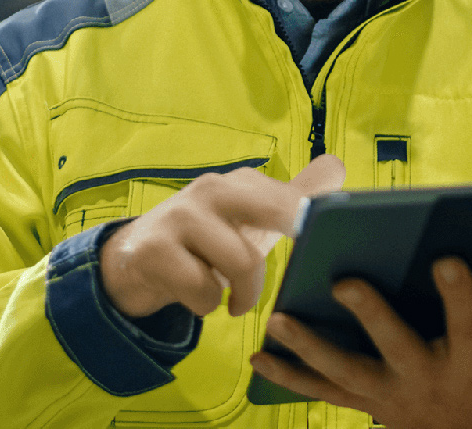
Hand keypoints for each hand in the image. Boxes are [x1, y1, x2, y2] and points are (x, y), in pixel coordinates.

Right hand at [100, 155, 345, 318]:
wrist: (133, 260)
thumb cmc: (207, 241)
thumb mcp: (249, 220)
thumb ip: (292, 197)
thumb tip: (338, 166)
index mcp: (240, 182)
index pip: (291, 196)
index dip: (315, 218)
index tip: (331, 237)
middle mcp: (212, 188)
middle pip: (275, 210)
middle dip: (301, 234)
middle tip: (298, 273)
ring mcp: (181, 216)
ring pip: (243, 262)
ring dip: (243, 294)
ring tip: (232, 299)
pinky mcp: (154, 250)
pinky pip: (204, 291)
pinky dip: (207, 305)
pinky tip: (195, 296)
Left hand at [249, 258, 471, 428]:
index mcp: (468, 363)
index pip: (466, 326)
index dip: (458, 296)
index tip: (447, 259)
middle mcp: (424, 380)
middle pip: (394, 346)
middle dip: (369, 315)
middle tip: (343, 282)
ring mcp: (389, 396)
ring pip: (344, 372)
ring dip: (308, 347)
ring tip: (278, 317)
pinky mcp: (366, 403)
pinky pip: (322, 392)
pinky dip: (289, 376)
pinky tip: (259, 355)